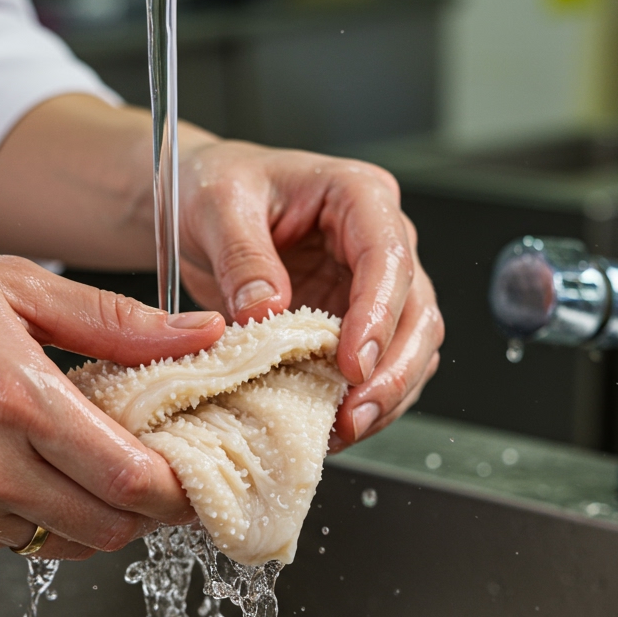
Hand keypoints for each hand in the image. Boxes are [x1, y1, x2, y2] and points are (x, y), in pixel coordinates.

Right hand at [0, 197, 224, 559]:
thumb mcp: (16, 286)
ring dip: (97, 515)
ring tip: (93, 462)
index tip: (198, 471)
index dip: (181, 489)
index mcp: (13, 399)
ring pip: (64, 544)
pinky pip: (14, 542)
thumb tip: (202, 336)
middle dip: (147, 508)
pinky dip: (42, 517)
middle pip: (109, 529)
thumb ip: (118, 324)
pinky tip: (33, 469)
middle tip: (156, 466)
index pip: (132, 481)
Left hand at [177, 141, 443, 446]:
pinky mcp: (352, 324)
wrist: (200, 202)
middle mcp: (378, 240)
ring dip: (386, 394)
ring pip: (410, 347)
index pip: (389, 257)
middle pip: (417, 311)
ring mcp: (370, 286)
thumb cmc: (216, 185)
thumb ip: (242, 255)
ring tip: (345, 430)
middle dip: (394, 369)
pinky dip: (359, 400)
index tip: (354, 362)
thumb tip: (265, 311)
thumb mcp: (218, 205)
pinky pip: (375, 368)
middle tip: (357, 413)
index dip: (379, 314)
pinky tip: (331, 427)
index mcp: (357, 195)